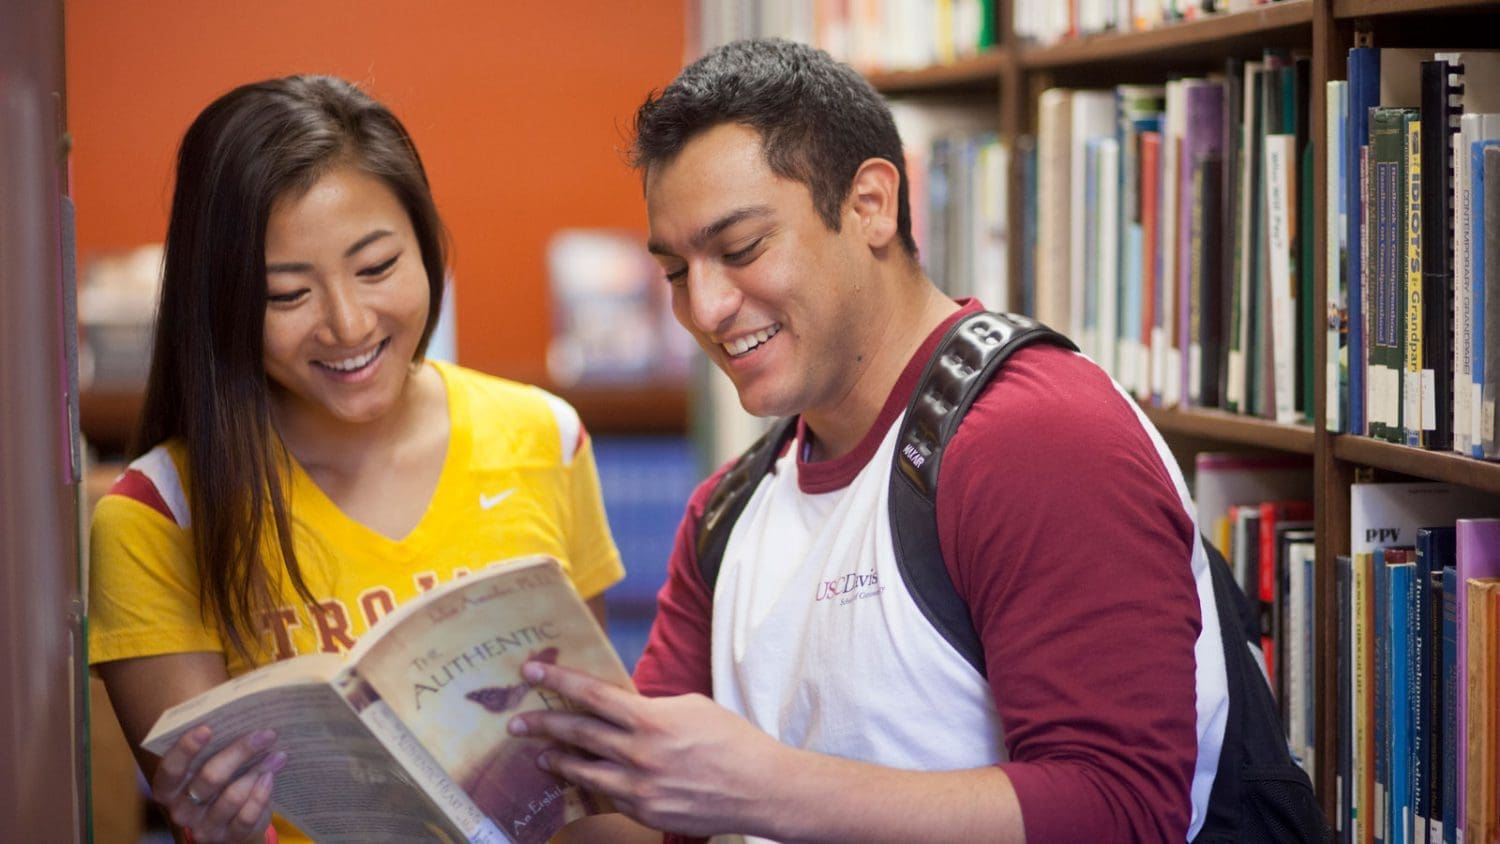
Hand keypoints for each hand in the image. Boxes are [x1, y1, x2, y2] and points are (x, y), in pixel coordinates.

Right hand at [151, 725, 286, 842]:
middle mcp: (181, 810)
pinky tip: (271, 776)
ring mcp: (205, 827)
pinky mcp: (229, 837)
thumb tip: (239, 708)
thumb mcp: (210, 764)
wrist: (234, 822)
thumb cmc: (220, 781)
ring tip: (277, 754)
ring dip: (258, 771)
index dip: (186, 748)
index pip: (170, 769)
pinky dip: (261, 794)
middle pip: (209, 778)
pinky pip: (247, 815)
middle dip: (240, 751)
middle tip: (266, 733)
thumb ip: (215, 744)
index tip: (208, 728)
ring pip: (232, 796)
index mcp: (168, 788)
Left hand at [507, 661, 786, 837]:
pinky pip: (607, 796)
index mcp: (650, 719)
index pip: (592, 695)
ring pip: (583, 771)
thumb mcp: (690, 707)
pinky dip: (589, 785)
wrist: (759, 787)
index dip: (559, 681)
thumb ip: (650, 708)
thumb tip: (621, 708)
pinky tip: (579, 779)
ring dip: (556, 760)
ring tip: (539, 754)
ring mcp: (639, 788)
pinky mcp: (645, 813)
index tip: (532, 671)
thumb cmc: (730, 740)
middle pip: (577, 734)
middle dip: (542, 724)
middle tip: (517, 720)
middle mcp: (638, 754)